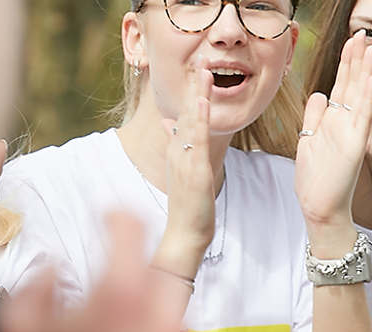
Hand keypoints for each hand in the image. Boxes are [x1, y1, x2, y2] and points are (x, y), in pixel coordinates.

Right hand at [153, 66, 220, 274]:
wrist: (184, 233)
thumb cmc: (188, 205)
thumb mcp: (182, 170)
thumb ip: (176, 145)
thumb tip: (167, 123)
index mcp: (177, 150)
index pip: (184, 114)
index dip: (192, 91)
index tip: (199, 68)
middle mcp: (178, 151)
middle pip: (186, 112)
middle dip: (194, 85)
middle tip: (202, 58)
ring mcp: (184, 160)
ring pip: (191, 121)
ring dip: (197, 94)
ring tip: (204, 71)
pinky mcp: (193, 170)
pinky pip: (196, 140)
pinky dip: (198, 119)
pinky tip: (202, 102)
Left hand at [295, 31, 371, 241]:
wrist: (320, 208)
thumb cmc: (315, 179)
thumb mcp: (308, 140)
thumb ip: (313, 117)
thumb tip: (318, 93)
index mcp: (333, 121)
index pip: (341, 85)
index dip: (345, 62)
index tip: (351, 41)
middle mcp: (345, 124)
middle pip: (351, 84)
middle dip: (356, 58)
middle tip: (363, 33)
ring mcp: (352, 134)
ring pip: (359, 95)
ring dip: (365, 71)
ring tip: (371, 48)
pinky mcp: (355, 146)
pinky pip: (362, 117)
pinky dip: (366, 97)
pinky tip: (371, 79)